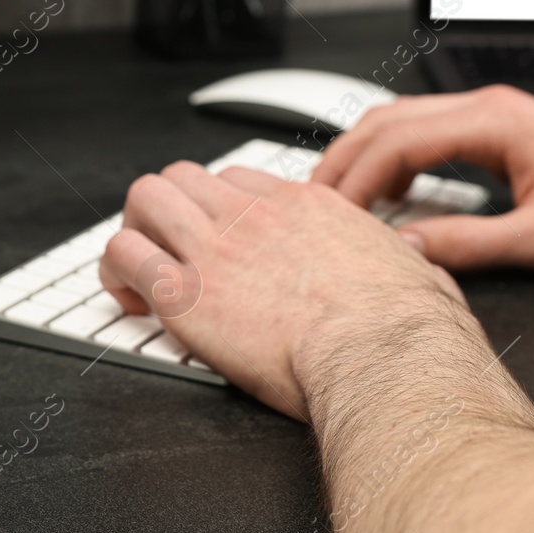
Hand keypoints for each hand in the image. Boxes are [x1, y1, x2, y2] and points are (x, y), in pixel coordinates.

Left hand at [100, 162, 465, 419]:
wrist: (385, 357)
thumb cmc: (406, 328)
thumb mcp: (417, 270)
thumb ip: (405, 257)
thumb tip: (415, 259)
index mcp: (306, 207)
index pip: (239, 179)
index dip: (221, 207)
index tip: (220, 238)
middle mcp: (253, 216)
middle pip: (184, 175)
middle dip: (169, 208)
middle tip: (168, 247)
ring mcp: (215, 248)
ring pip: (145, 197)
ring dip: (136, 228)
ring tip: (140, 265)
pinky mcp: (184, 293)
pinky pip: (123, 253)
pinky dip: (116, 272)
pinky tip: (130, 298)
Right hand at [310, 85, 533, 271]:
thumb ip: (468, 244)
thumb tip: (406, 249)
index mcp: (494, 122)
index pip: (396, 142)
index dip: (354, 180)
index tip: (329, 215)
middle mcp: (488, 109)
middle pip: (385, 121)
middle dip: (342, 162)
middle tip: (313, 206)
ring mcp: (492, 116)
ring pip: (401, 123)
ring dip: (364, 157)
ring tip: (339, 202)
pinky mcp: (499, 131)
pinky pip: (426, 134)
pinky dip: (393, 161)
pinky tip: (386, 193)